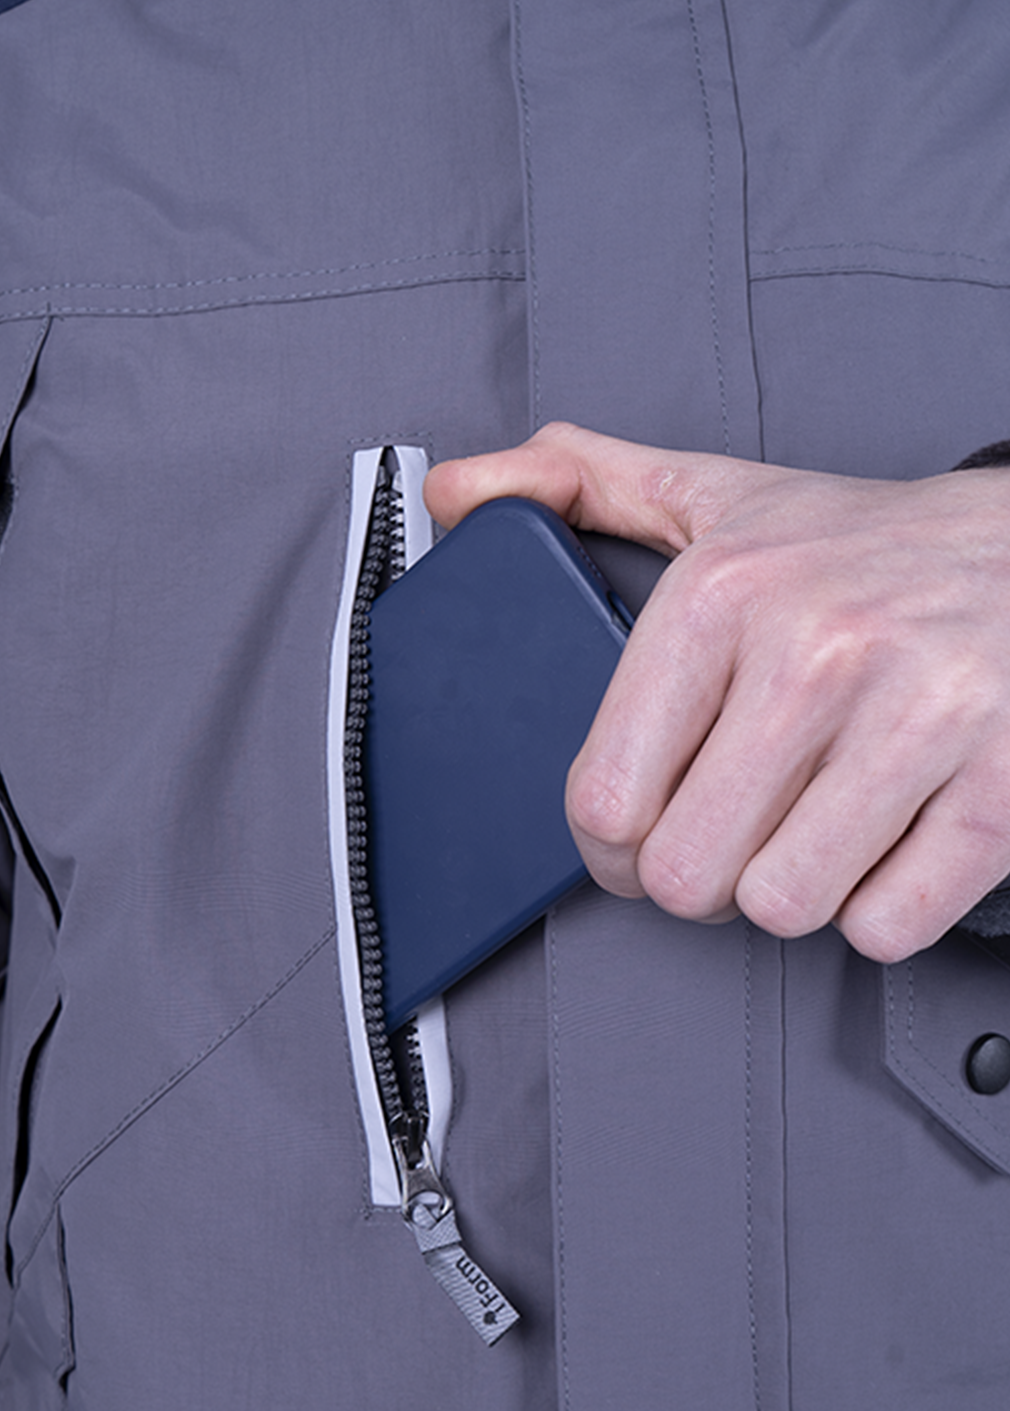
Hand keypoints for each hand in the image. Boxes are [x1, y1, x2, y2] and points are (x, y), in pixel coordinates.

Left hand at [425, 422, 1009, 962]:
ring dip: (790, 891)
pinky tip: (885, 843)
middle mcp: (818, 652)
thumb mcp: (718, 495)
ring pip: (782, 906)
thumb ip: (579, 484)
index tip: (637, 835)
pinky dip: (880, 910)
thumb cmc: (872, 547)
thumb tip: (455, 489)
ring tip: (812, 829)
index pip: (604, 798)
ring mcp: (918, 720)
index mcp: (725, 592)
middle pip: (686, 873)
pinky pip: (886, 925)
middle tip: (732, 834)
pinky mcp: (1001, 789)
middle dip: (699, 876)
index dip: (609, 847)